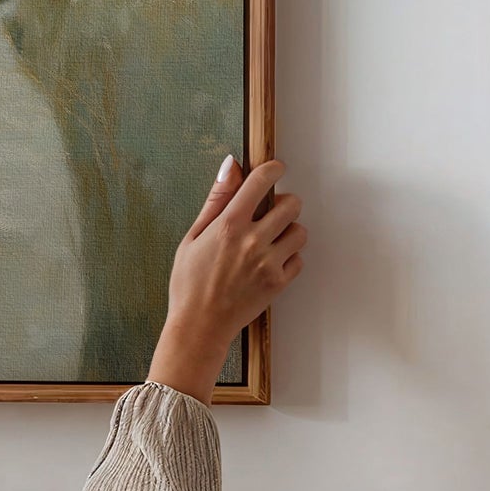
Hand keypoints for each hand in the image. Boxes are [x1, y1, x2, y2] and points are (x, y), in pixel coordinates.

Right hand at [147, 156, 305, 397]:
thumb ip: (216, 200)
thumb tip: (231, 165)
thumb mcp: (193, 236)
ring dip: (289, 230)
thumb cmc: (189, 282)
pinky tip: (271, 262)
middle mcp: (252, 241)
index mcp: (228, 224)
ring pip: (300, 231)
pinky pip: (299, 260)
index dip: (273, 169)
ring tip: (272, 239)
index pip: (261, 181)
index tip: (275, 169)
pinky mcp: (278, 283)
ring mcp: (268, 263)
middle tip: (272, 212)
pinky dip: (289, 258)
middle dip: (284, 203)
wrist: (198, 325)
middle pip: (291, 204)